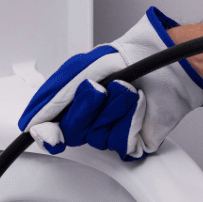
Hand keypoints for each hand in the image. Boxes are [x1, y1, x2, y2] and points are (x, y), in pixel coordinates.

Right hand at [18, 7, 202, 160]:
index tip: (50, 134)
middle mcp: (90, 120)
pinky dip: (130, 118)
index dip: (47, 133)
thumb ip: (54, 97)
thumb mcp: (81, 69)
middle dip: (85, 108)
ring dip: (113, 109)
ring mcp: (111, 131)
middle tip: (98, 89)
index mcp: (73, 103)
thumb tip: (34, 124)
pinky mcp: (132, 142)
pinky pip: (121, 141)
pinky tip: (139, 104)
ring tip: (127, 90)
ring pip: (97, 137)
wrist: (168, 63)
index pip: (50, 127)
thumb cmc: (129, 59)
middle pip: (72, 132)